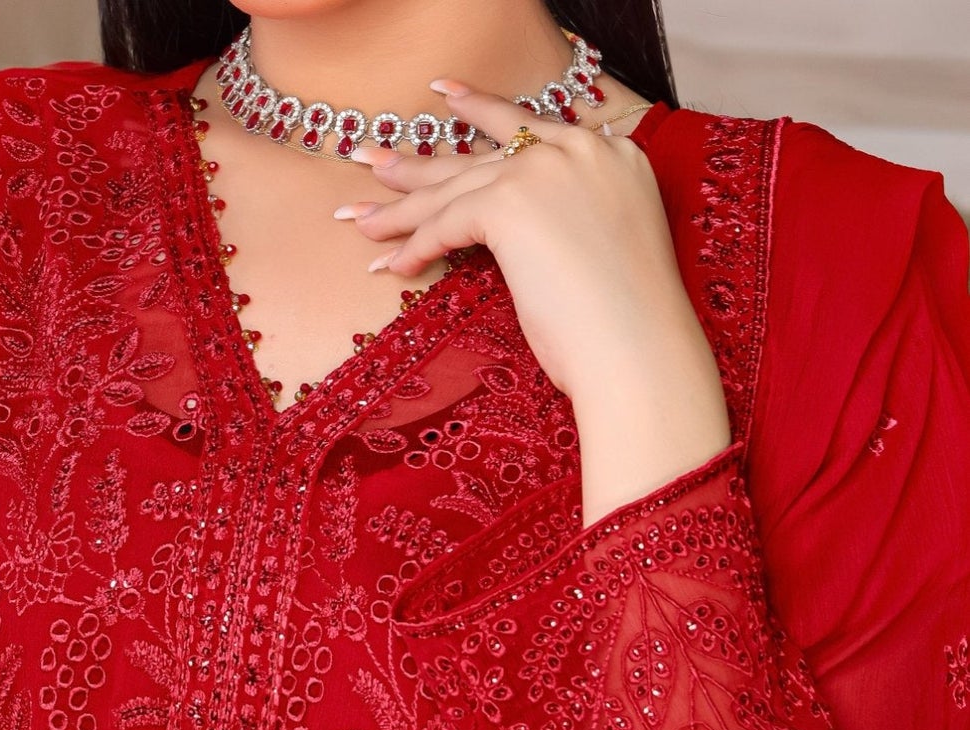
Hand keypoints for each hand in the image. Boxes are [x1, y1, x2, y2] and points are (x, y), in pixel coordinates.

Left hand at [336, 81, 732, 521]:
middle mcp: (580, 148)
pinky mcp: (512, 203)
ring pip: (456, 186)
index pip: (530, 137)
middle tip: (378, 160)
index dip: (482, 128)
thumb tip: (525, 239)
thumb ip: (569, 221)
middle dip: (425, 163)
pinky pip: (447, 221)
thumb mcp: (602, 252)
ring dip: (402, 207)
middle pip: (484, 153)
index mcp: (612, 154)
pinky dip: (416, 247)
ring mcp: (545, 169)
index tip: (447, 108)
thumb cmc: (627, 327)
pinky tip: (391, 267)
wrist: (638, 351)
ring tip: (360, 217)